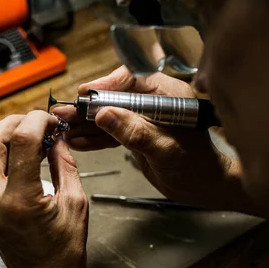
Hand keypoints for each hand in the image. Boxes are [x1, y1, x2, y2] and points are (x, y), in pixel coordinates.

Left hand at [0, 111, 87, 267]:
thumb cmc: (65, 253)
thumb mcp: (75, 203)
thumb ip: (64, 164)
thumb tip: (57, 138)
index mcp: (21, 201)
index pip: (21, 142)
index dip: (36, 121)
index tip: (50, 119)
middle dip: (12, 124)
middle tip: (35, 121)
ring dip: (5, 138)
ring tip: (31, 135)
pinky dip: (4, 156)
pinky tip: (24, 155)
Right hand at [54, 66, 244, 209]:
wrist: (205, 188)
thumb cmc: (197, 166)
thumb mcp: (165, 149)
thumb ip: (135, 132)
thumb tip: (105, 114)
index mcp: (168, 94)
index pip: (132, 79)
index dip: (106, 85)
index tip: (86, 93)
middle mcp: (154, 102)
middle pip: (114, 97)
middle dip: (88, 107)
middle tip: (64, 112)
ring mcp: (143, 118)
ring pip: (109, 115)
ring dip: (86, 123)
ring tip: (63, 127)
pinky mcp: (136, 133)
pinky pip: (112, 132)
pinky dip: (95, 137)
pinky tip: (77, 141)